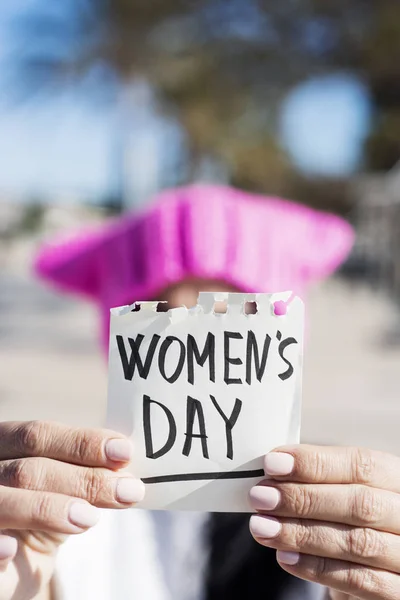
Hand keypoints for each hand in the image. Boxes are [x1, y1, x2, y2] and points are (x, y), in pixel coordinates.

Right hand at [0, 420, 144, 599]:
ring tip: (90, 519)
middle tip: (126, 490)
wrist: (13, 564)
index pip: (38, 435)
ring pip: (4, 500)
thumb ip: (88, 475)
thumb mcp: (65, 488)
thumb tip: (129, 476)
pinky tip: (13, 550)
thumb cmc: (41, 510)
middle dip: (82, 478)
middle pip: (28, 469)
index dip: (82, 442)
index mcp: (4, 443)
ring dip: (49, 508)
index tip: (124, 452)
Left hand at [249, 445, 399, 599]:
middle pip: (360, 503)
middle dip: (304, 498)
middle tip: (261, 496)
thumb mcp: (347, 488)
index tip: (273, 462)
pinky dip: (317, 568)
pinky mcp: (399, 591)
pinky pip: (359, 580)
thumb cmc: (354, 516)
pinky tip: (285, 557)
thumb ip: (322, 477)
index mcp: (397, 477)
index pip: (361, 464)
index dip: (315, 463)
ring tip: (262, 527)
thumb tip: (275, 467)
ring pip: (357, 542)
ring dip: (301, 534)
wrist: (379, 565)